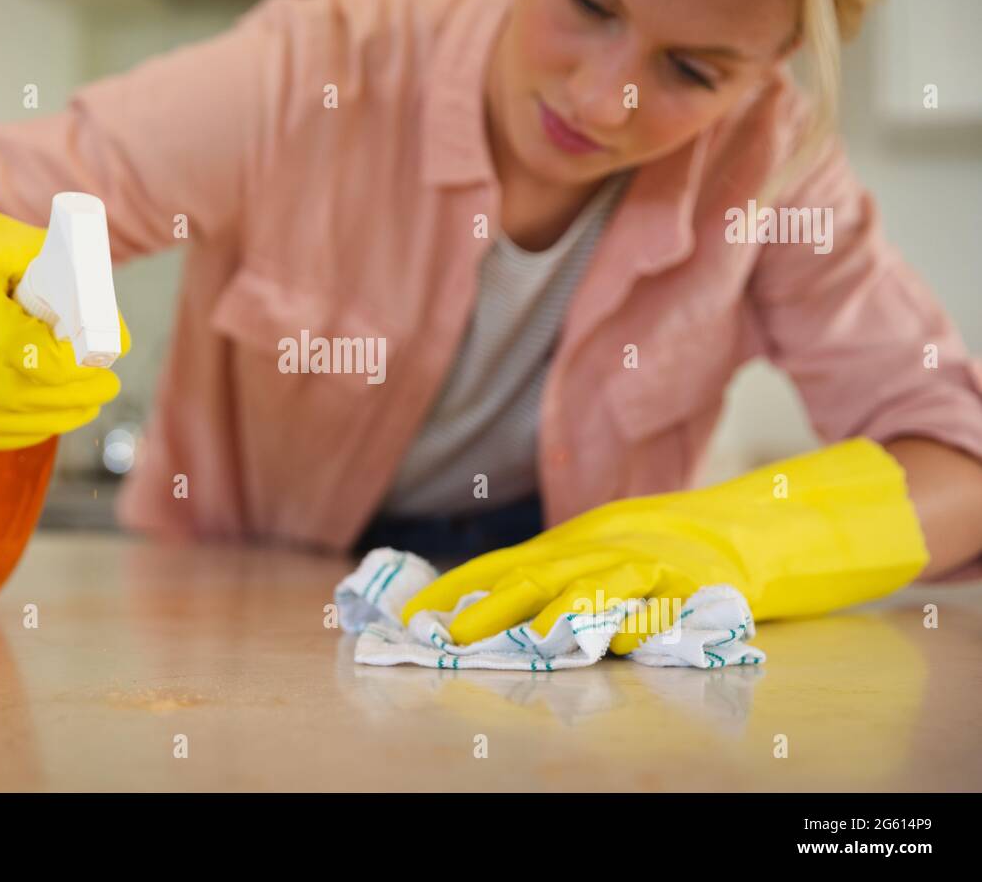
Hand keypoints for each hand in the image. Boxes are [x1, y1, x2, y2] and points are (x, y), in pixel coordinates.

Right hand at [0, 152, 127, 448]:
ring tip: (86, 407)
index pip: (23, 349)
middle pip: (9, 391)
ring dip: (49, 422)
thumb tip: (118, 344)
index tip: (104, 363)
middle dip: (69, 399)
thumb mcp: (23, 247)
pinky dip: (15, 433)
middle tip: (107, 390)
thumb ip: (73, 286)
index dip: (69, 367)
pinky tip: (46, 422)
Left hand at [400, 438, 928, 650]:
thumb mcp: (598, 546)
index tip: (414, 611)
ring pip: (595, 589)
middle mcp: (601, 548)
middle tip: (450, 637)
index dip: (458, 585)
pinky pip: (661, 608)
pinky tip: (610, 641)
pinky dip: (635, 624)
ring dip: (558, 616)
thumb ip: (547, 570)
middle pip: (538, 577)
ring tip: (525, 642)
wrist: (749, 522)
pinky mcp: (692, 585)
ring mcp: (647, 564)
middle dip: (492, 607)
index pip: (502, 562)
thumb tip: (478, 597)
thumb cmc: (660, 542)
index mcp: (572, 540)